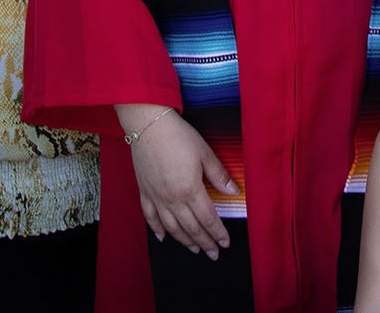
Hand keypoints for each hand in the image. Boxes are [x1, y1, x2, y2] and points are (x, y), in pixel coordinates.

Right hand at [122, 108, 234, 257]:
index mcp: (190, 189)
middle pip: (191, 228)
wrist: (147, 124)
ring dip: (184, 241)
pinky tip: (163, 238)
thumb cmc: (178, 136)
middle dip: (204, 243)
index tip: (225, 243)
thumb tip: (235, 192)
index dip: (218, 233)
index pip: (208, 218)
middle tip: (214, 254)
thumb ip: (219, 175)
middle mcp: (172, 199)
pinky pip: (150, 217)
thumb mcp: (204, 153)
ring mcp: (156, 197)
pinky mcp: (144, 192)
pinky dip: (157, 230)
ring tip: (194, 249)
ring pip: (171, 228)